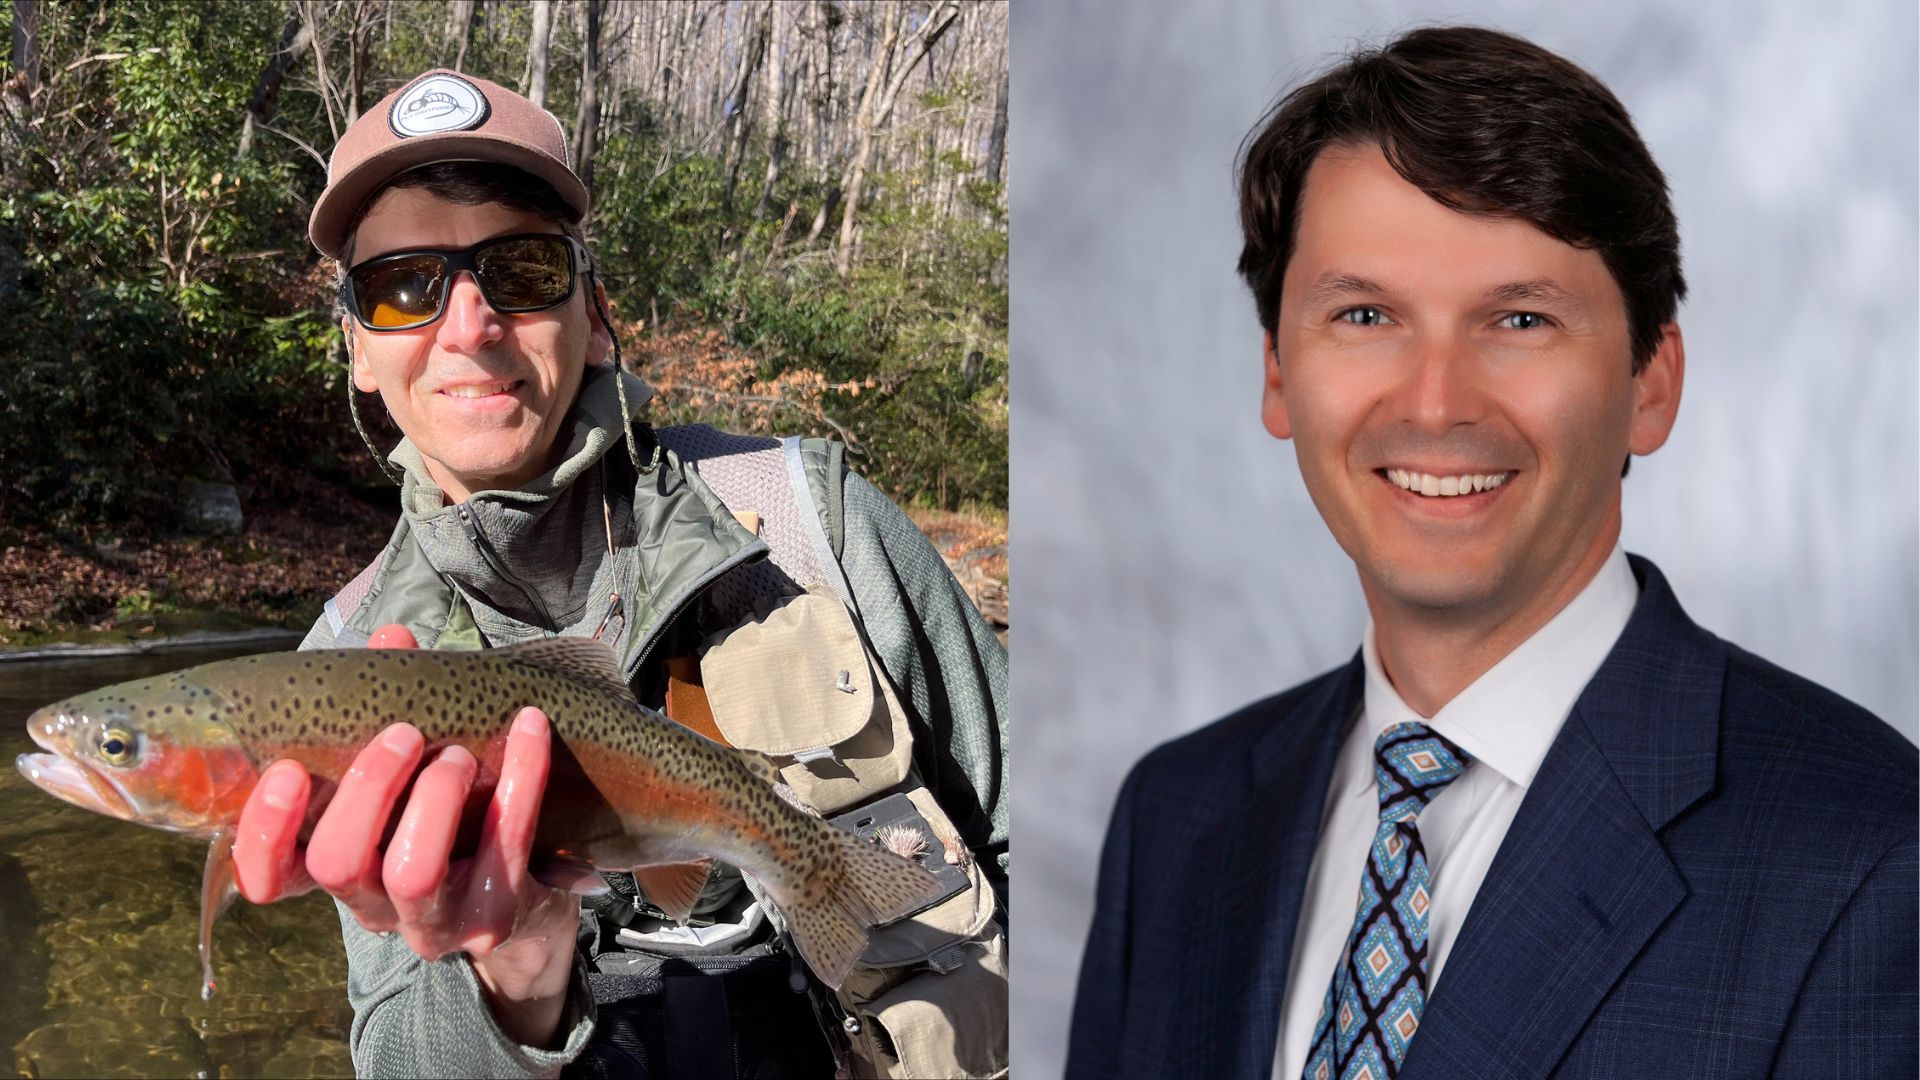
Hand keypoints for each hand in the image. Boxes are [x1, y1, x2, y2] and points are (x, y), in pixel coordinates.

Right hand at [231, 624, 579, 1046]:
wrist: (532, 896)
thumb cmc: (451, 814)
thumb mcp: (409, 770)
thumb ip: (385, 707)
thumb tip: (390, 637)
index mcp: (336, 872)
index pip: (269, 878)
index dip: (266, 832)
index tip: (286, 770)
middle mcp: (373, 909)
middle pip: (338, 862)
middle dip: (368, 788)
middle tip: (405, 734)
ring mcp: (433, 925)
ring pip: (411, 872)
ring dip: (434, 796)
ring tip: (460, 754)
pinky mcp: (495, 918)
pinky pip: (506, 846)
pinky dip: (521, 775)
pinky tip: (530, 726)